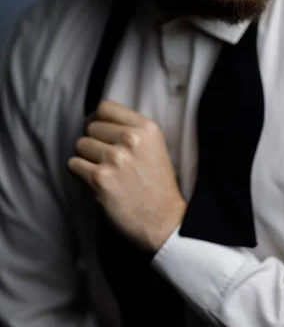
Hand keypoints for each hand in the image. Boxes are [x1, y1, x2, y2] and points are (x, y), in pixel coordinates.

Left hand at [68, 99, 186, 253]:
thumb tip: (96, 119)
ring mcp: (115, 158)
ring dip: (86, 158)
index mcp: (146, 128)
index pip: (106, 107)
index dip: (98, 119)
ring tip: (103, 171)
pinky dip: (79, 173)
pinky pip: (74, 164)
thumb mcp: (154, 146)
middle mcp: (132, 139)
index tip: (99, 131)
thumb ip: (131, 129)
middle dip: (94, 141)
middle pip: (91, 126)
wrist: (164, 221)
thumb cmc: (157, 185)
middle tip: (105, 159)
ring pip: (80, 144)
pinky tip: (95, 181)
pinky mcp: (100, 179)